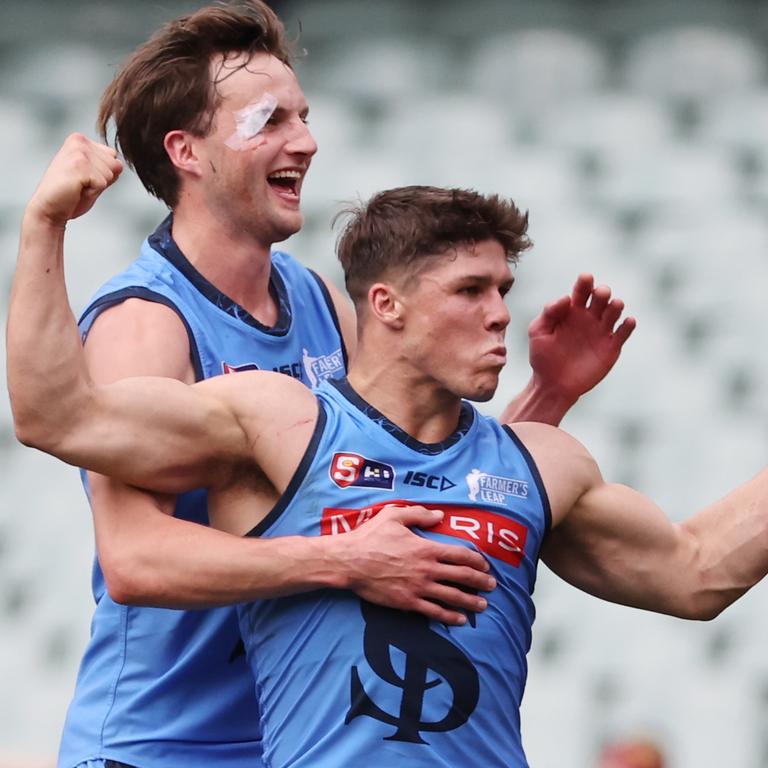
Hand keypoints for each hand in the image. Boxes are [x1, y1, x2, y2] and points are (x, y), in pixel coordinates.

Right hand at [26, 133, 122, 227]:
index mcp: (80, 140)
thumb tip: (120, 164)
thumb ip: (107, 167)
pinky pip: (103, 183)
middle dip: (102, 180)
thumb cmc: (70, 194)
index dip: (103, 174)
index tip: (84, 178)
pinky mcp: (80, 166)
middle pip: (116, 165)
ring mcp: (79, 152)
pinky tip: (76, 190)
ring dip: (96, 187)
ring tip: (77, 186)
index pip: (114, 157)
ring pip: (111, 174)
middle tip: (80, 184)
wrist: (48, 208)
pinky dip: (92, 192)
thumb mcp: (93, 176)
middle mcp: (79, 141)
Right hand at [336, 504, 496, 625]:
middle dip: (481, 582)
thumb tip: (439, 515)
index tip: (485, 565)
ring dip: (471, 602)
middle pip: (462, 577)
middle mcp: (427, 569)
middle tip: (492, 586)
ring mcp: (418, 588)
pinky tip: (459, 620)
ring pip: (452, 597)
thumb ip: (419, 514)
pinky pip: (434, 612)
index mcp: (426, 547)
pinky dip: (450, 617)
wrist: (350, 562)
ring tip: (482, 606)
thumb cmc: (370, 536)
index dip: (476, 560)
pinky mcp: (408, 602)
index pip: (460, 554)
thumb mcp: (394, 516)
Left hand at [527, 273, 635, 404]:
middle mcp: (589, 318)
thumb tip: (566, 298)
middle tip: (600, 293)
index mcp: (571, 311)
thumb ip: (549, 313)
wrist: (552, 385)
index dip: (585, 283)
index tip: (586, 278)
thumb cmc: (542, 357)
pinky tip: (627, 322)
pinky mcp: (610, 347)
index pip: (581, 291)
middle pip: (600, 298)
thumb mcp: (538, 333)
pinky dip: (628, 326)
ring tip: (614, 305)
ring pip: (614, 312)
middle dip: (602, 292)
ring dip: (616, 306)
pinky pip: (623, 333)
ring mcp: (601, 332)